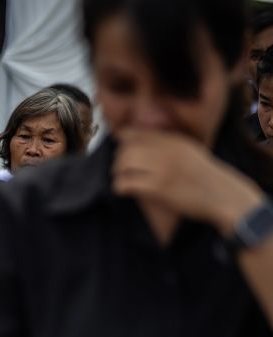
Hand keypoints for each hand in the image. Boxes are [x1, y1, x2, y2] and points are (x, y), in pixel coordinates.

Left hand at [113, 129, 263, 234]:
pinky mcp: (158, 188)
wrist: (224, 197)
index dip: (123, 140)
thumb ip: (167, 144)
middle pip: (126, 148)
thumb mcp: (190, 151)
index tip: (121, 149)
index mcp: (174, 141)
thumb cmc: (206, 177)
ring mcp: (162, 169)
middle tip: (121, 169)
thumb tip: (138, 140)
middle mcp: (167, 151)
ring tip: (122, 178)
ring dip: (117, 172)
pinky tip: (124, 190)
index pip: (136, 133)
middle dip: (119, 159)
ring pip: (123, 163)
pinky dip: (120, 187)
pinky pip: (126, 183)